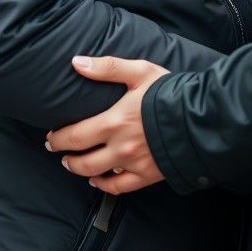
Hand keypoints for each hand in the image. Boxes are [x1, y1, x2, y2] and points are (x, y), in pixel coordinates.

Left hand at [45, 56, 169, 193]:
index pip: (75, 136)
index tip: (50, 137)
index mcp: (114, 122)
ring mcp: (133, 164)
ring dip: (80, 170)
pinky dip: (104, 186)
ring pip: (97, 174)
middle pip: (81, 159)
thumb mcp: (139, 71)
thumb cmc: (169, 92)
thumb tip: (76, 63)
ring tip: (72, 164)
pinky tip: (97, 181)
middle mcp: (120, 147)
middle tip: (56, 150)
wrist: (201, 118)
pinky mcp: (147, 175)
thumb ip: (107, 67)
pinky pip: (120, 188)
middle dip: (65, 156)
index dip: (58, 138)